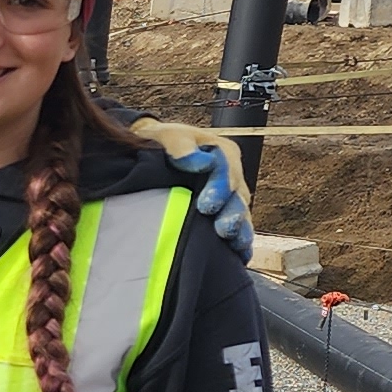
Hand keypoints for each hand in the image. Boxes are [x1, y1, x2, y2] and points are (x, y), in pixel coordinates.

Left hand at [169, 145, 254, 261]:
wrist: (150, 154)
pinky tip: (239, 255)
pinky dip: (238, 241)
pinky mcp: (223, 214)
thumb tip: (197, 162)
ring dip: (240, 230)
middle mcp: (231, 175)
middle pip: (237, 195)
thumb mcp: (168, 136)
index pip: (227, 170)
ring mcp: (229, 196)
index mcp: (223, 152)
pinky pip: (237, 228)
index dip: (219, 188)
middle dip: (232, 214)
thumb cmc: (160, 143)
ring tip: (236, 244)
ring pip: (240, 214)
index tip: (207, 205)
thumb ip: (180, 145)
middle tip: (223, 229)